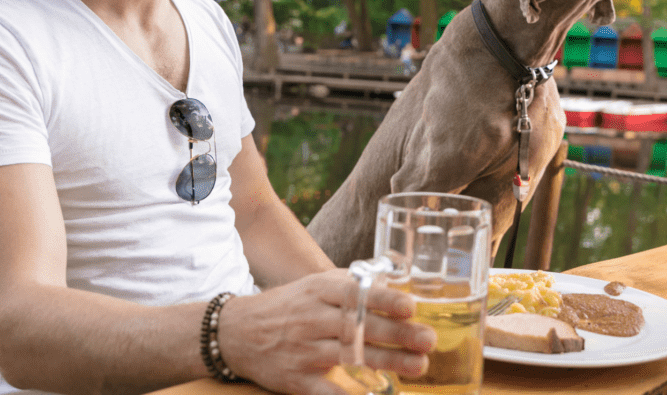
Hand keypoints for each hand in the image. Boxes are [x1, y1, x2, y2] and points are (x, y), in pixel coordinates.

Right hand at [217, 269, 435, 394]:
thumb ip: (352, 285)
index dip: (384, 300)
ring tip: (419, 365)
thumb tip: (395, 282)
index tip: (411, 307)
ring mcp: (304, 350)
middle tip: (429, 340)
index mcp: (319, 291)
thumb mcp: (316, 285)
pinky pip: (326, 391)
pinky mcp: (297, 379)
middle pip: (360, 327)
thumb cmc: (289, 306)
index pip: (356, 293)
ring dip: (388, 361)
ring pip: (350, 356)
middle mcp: (312, 318)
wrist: (237, 332)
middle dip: (397, 335)